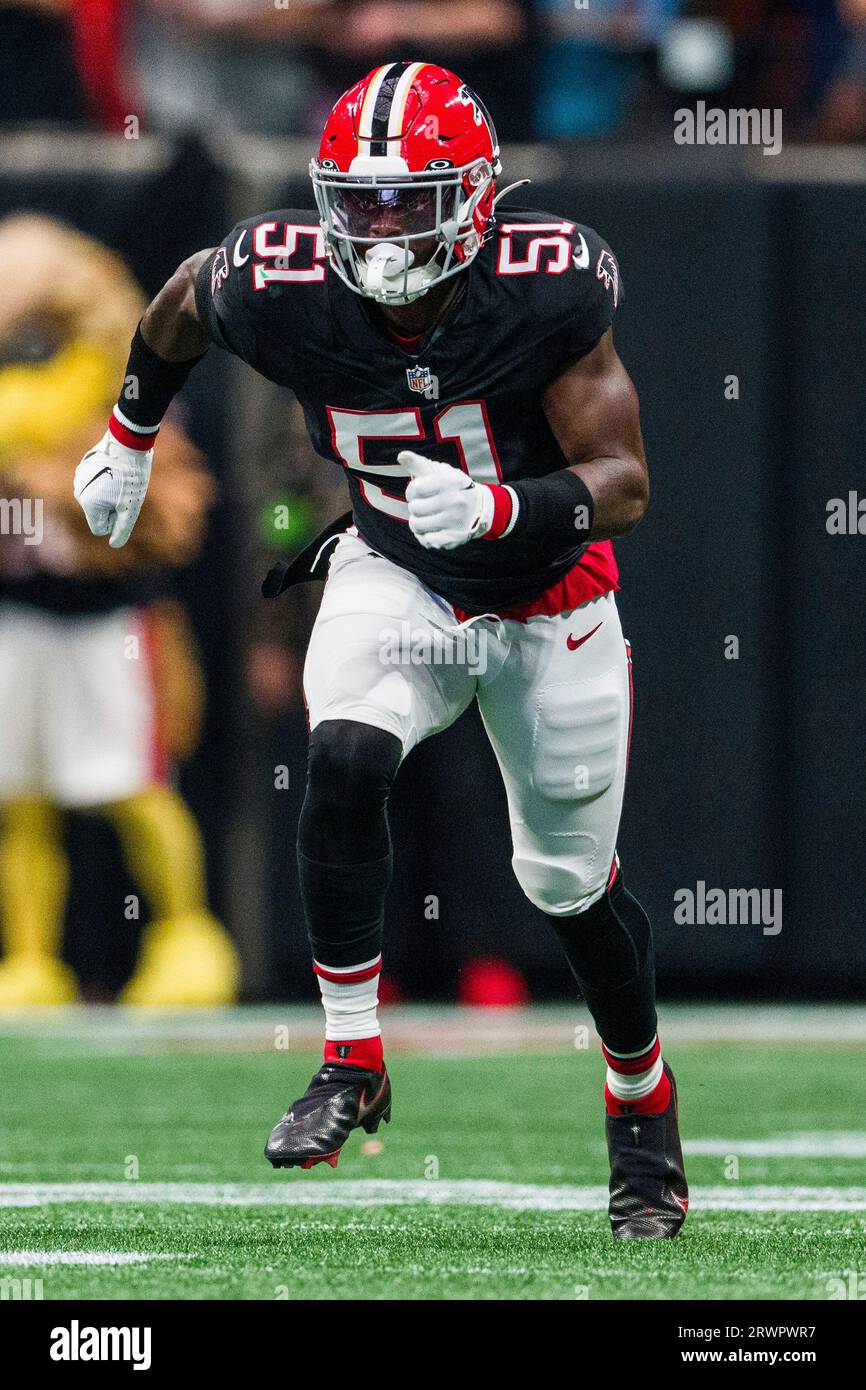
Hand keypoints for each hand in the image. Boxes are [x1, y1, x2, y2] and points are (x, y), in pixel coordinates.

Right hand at [73, 430, 151, 547]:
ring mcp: (78, 478)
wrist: (127, 442)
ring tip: (120, 478)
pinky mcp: (83, 467)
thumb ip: (122, 529)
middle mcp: (78, 492)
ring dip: (109, 494)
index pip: (100, 528)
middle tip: (124, 490)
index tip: (124, 504)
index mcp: (88, 504)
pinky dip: (105, 481)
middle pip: (98, 514)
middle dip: (111, 507)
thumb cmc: (132, 476)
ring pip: (96, 499)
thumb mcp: (131, 507)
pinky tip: (115, 469)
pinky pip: (94, 484)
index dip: (115, 521)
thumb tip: (114, 545)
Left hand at [399, 450, 493, 549]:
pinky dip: (424, 535)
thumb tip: (401, 455)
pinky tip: (432, 528)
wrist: (480, 508)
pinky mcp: (454, 538)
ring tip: (425, 517)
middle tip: (423, 505)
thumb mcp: (440, 471)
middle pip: (414, 508)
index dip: (412, 490)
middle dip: (415, 506)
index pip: (416, 487)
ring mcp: (455, 521)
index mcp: (452, 481)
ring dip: (416, 521)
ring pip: (417, 525)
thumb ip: (419, 464)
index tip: (419, 491)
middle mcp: (456, 501)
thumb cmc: (453, 487)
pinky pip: (426, 540)